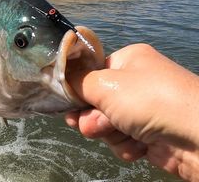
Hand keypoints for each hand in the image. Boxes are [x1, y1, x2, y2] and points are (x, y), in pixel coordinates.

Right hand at [65, 44, 198, 180]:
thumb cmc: (149, 100)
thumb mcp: (106, 84)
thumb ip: (77, 82)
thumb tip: (57, 77)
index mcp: (128, 61)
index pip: (92, 73)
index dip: (78, 90)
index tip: (66, 104)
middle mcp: (136, 84)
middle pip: (96, 102)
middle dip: (92, 117)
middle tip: (90, 126)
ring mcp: (143, 111)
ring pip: (107, 124)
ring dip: (110, 133)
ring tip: (122, 134)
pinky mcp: (149, 136)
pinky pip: (123, 140)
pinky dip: (127, 146)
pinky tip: (139, 146)